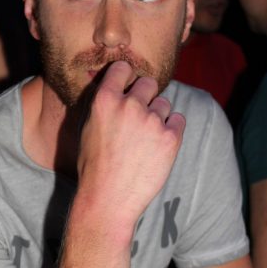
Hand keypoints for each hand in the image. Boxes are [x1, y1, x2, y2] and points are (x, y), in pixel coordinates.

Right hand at [77, 61, 184, 228]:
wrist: (108, 199)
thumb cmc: (93, 167)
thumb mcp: (87, 128)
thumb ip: (103, 104)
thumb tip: (116, 87)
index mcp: (105, 100)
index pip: (123, 68)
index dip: (126, 77)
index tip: (128, 86)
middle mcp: (129, 105)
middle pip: (148, 82)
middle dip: (146, 95)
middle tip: (139, 116)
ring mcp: (152, 121)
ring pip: (164, 104)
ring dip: (158, 116)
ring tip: (145, 140)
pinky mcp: (171, 137)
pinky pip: (179, 120)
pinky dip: (172, 130)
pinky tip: (158, 146)